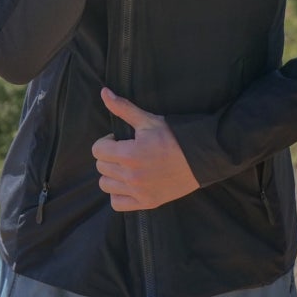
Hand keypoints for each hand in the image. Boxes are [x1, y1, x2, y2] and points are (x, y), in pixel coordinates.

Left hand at [92, 88, 199, 210]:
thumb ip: (123, 108)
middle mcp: (131, 176)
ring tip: (126, 166)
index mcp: (128, 154)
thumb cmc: (173, 136)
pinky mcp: (146, 202)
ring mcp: (138, 192)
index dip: (107, 141)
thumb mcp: (148, 120)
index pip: (97, 150)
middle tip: (125, 150)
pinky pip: (117, 204)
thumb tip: (103, 92)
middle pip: (101, 167)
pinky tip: (128, 183)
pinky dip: (118, 194)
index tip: (120, 139)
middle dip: (109, 156)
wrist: (199, 158)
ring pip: (105, 185)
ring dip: (111, 174)